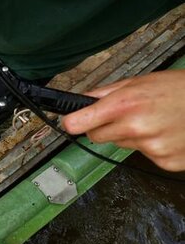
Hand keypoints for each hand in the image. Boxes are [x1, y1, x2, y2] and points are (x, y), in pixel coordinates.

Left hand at [61, 70, 184, 171]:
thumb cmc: (178, 89)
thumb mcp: (138, 82)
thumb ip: (105, 93)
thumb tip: (82, 100)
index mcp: (125, 105)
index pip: (80, 122)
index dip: (72, 122)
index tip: (69, 122)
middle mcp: (136, 128)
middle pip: (96, 136)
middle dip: (103, 126)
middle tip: (124, 115)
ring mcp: (151, 147)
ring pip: (119, 145)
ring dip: (128, 135)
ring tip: (151, 121)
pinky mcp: (164, 162)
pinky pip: (142, 155)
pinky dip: (149, 146)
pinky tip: (164, 133)